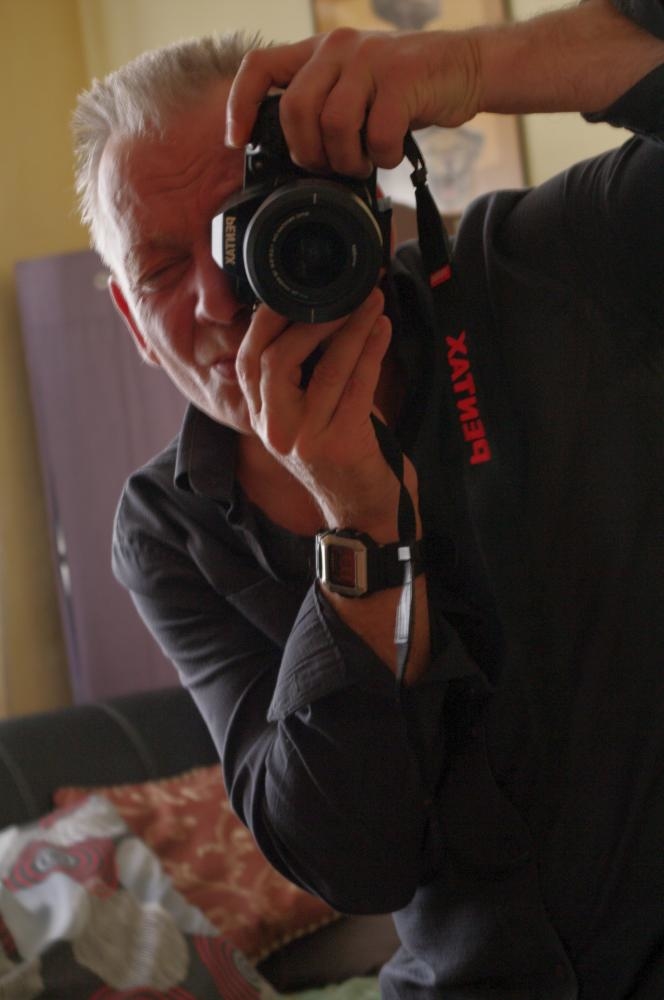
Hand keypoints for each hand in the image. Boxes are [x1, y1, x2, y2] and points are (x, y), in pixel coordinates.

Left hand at [226, 28, 480, 175]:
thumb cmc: (404, 90)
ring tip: (363, 164)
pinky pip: (377, 132)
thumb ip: (323, 110)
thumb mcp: (355, 90)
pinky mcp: (402, 77)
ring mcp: (370, 59)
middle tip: (329, 167)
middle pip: (297, 109)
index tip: (236, 141)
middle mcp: (338, 47)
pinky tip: (391, 153)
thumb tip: (295, 159)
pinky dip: (383, 156)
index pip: (259, 67)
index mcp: (318, 51)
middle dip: (309, 152)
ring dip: (347, 159)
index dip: (240, 106)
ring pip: (334, 124)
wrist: (464, 67)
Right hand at [235, 288, 406, 537]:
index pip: (247, 360)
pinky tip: (383, 330)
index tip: (297, 290)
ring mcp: (306, 439)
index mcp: (263, 419)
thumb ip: (306, 376)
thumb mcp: (313, 417)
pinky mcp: (341, 445)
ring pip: (326, 369)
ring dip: (352, 329)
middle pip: (275, 359)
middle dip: (311, 319)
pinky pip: (357, 386)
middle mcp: (277, 429)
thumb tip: (325, 313)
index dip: (267, 320)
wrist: (366, 514)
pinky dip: (372, 352)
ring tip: (372, 302)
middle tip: (344, 293)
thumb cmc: (345, 458)